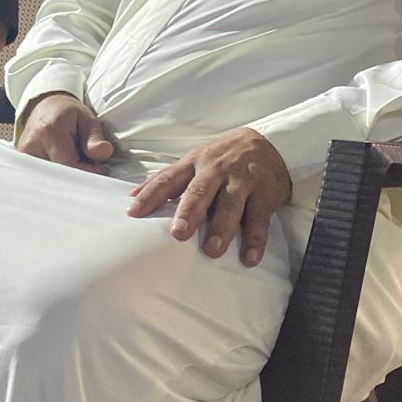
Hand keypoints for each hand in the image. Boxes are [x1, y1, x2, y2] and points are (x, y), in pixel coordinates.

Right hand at [17, 91, 114, 171]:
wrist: (45, 106)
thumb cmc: (68, 113)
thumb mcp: (87, 119)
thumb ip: (95, 138)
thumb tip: (104, 152)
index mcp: (50, 131)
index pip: (71, 165)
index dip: (87, 170)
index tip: (98, 165)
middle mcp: (32, 144)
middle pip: (60, 175)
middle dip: (77, 173)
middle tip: (85, 161)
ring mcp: (24, 154)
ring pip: (52, 177)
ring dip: (67, 173)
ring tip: (72, 157)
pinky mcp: (22, 160)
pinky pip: (43, 175)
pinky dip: (56, 172)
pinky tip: (61, 161)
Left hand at [127, 127, 290, 263]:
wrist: (270, 143)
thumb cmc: (223, 158)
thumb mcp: (195, 160)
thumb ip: (167, 179)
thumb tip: (132, 195)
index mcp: (194, 163)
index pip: (168, 178)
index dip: (151, 195)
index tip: (134, 213)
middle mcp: (216, 171)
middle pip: (200, 191)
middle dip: (189, 212)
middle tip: (178, 233)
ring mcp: (242, 181)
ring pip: (230, 205)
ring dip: (221, 228)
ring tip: (212, 250)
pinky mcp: (264, 194)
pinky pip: (259, 218)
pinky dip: (255, 239)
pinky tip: (249, 258)